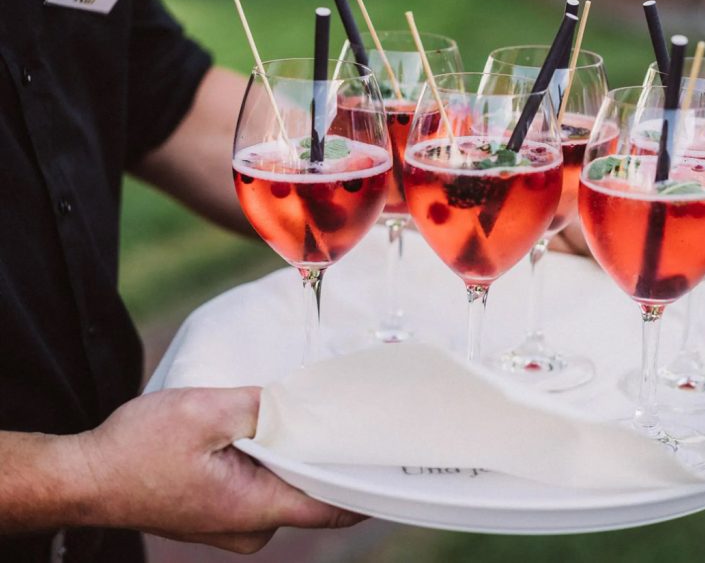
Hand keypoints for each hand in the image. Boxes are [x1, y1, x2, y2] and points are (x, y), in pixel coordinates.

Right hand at [71, 387, 363, 552]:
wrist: (83, 477)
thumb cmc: (136, 450)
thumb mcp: (205, 412)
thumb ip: (261, 407)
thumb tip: (300, 405)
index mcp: (255, 508)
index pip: (332, 508)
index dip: (367, 487)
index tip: (393, 463)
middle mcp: (251, 528)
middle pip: (312, 495)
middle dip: (334, 461)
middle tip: (360, 423)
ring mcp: (234, 525)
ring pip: (286, 490)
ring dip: (301, 459)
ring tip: (319, 420)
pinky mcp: (219, 513)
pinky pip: (263, 489)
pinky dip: (276, 463)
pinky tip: (279, 434)